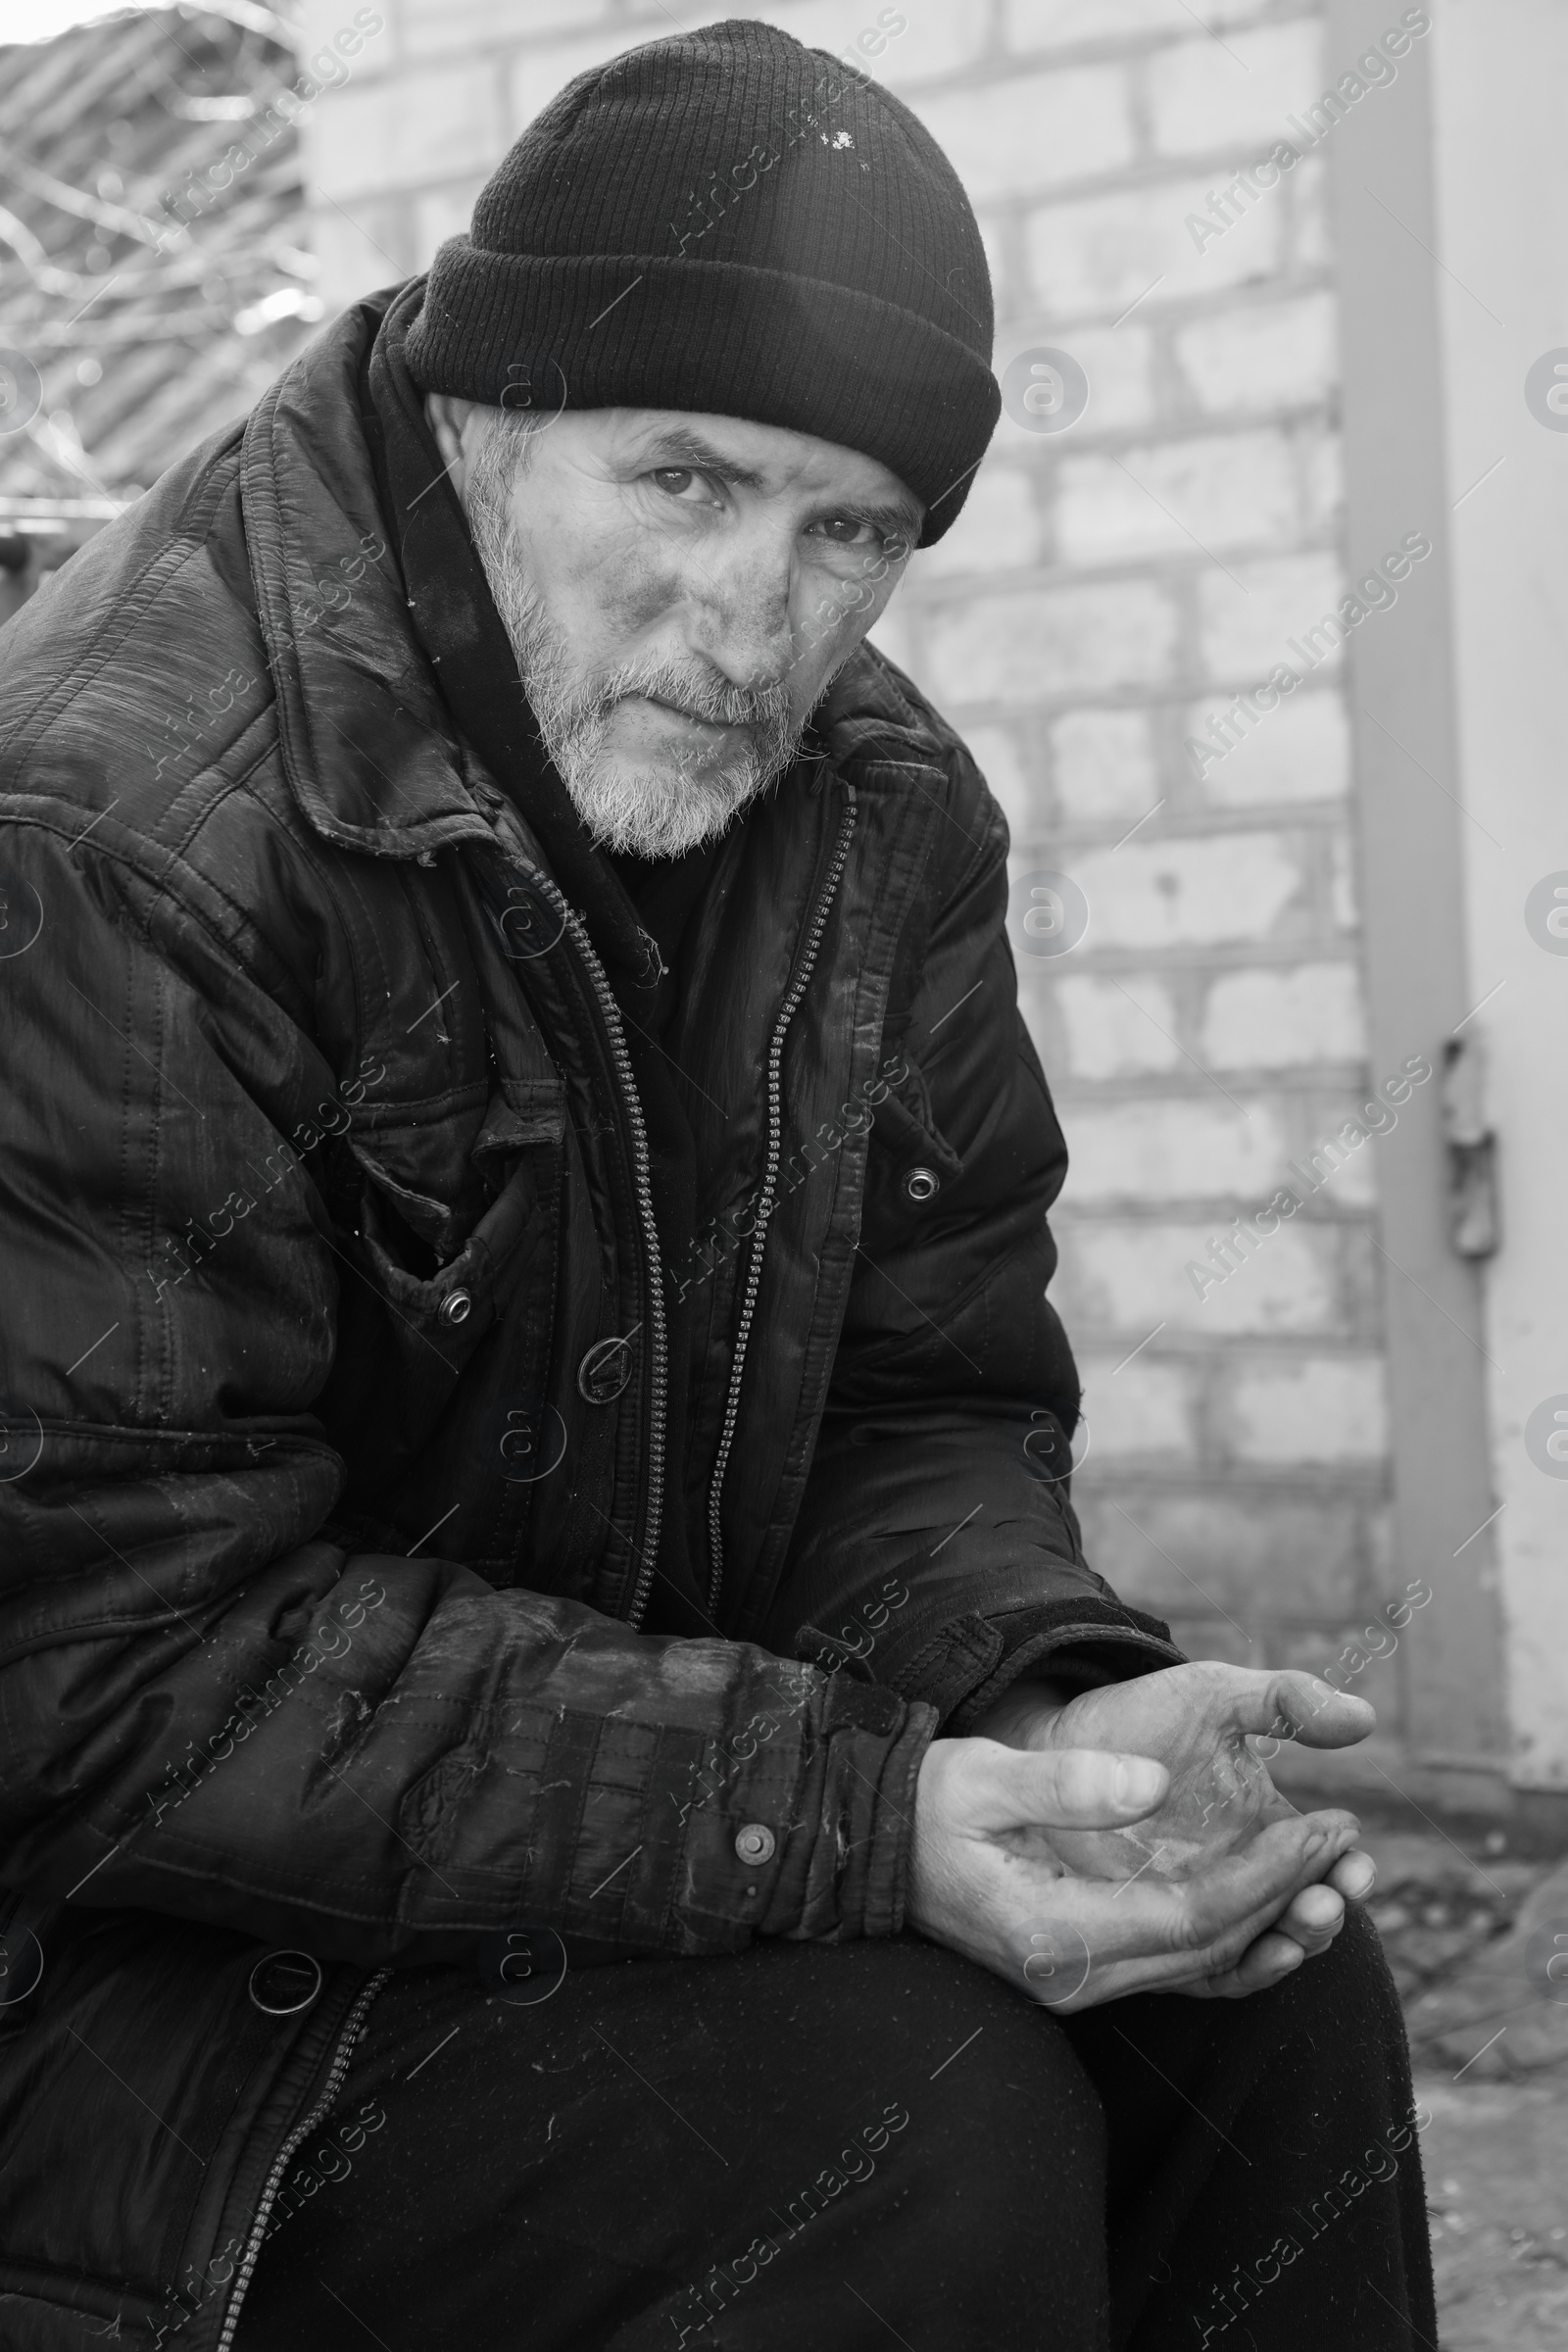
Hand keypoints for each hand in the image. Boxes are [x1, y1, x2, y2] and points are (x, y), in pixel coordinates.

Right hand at [906, 1732, 1362, 2011]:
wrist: (870, 1847)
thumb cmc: (924, 1805)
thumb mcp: (984, 1777)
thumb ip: (1066, 1783)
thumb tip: (1149, 1782)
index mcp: (1055, 1934)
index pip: (1194, 1916)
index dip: (1268, 1875)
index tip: (1324, 1826)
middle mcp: (1074, 1977)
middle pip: (1211, 1949)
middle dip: (1288, 1896)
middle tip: (1348, 1840)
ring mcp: (1078, 1983)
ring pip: (1202, 1966)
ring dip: (1272, 1921)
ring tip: (1333, 1872)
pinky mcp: (1081, 1969)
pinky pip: (1178, 1966)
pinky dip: (1234, 1939)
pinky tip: (1277, 1910)